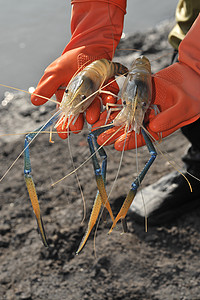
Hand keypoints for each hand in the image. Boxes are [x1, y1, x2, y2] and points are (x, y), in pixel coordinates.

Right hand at [31, 0, 125, 138]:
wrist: (89, 47)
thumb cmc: (69, 61)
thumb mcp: (55, 73)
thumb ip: (47, 86)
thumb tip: (34, 102)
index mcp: (68, 100)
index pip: (64, 115)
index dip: (63, 125)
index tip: (62, 134)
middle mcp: (83, 101)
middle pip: (80, 114)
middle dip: (78, 122)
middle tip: (76, 128)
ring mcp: (96, 96)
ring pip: (95, 107)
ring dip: (94, 113)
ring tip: (92, 119)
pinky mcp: (108, 89)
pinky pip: (110, 95)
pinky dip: (110, 98)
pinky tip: (109, 101)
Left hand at [94, 15, 199, 149]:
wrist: (192, 74)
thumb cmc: (194, 94)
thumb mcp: (184, 107)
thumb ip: (170, 118)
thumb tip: (153, 128)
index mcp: (160, 127)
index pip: (143, 137)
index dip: (130, 142)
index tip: (117, 145)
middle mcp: (150, 118)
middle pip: (130, 128)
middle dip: (115, 134)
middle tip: (100, 139)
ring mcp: (144, 106)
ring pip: (125, 114)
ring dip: (111, 119)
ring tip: (96, 125)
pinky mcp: (140, 93)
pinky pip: (127, 98)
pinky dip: (116, 101)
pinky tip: (105, 104)